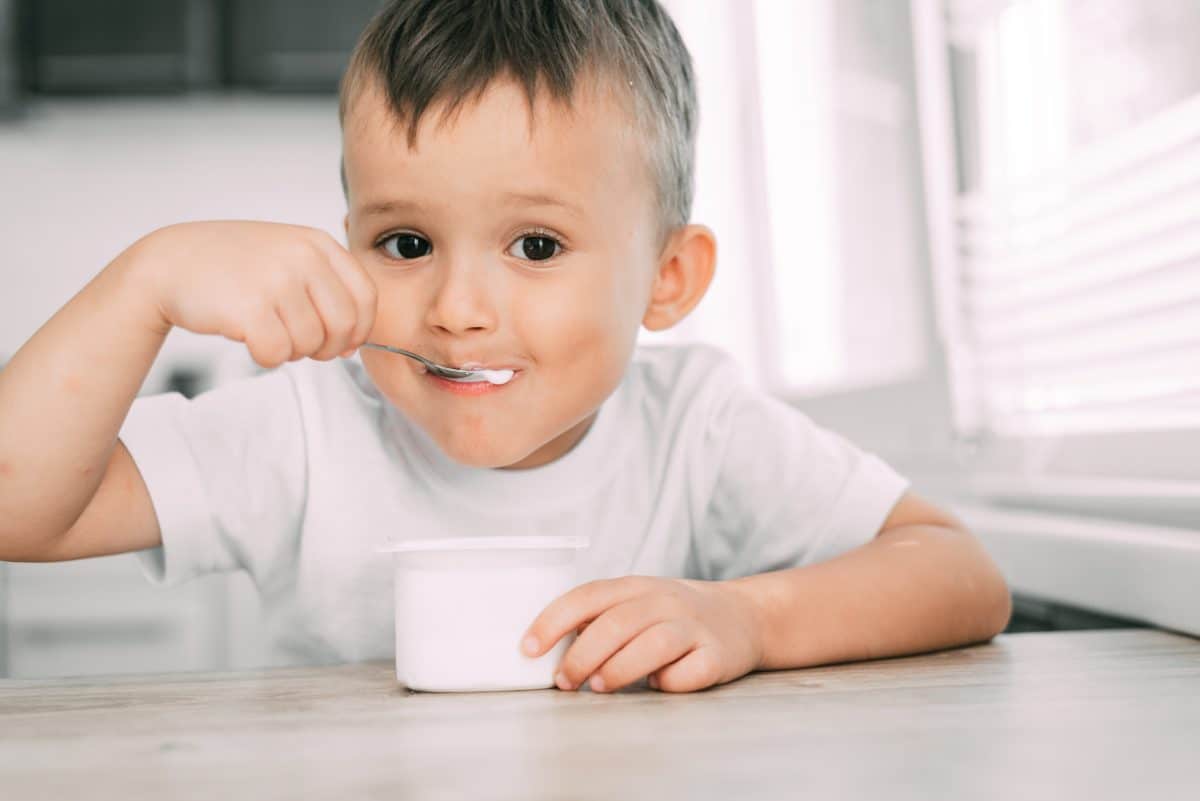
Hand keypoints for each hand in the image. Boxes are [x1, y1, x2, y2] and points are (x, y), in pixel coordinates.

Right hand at [131, 221, 376, 367]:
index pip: (367, 297)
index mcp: (317, 242)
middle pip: (344, 326)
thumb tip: (353, 345)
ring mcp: (276, 280)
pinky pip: (278, 354)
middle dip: (327, 347)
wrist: (167, 262)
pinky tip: (248, 337)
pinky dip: (265, 357)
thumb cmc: (232, 266)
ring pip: (311, 344)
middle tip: (300, 344)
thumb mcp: (287, 257)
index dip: (359, 329)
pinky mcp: (250, 308)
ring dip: (291, 351)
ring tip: (266, 330)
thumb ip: (326, 291)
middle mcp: (302, 257)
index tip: (341, 341)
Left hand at [521, 576, 763, 693]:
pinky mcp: (718, 655)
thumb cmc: (674, 615)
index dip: (553, 621)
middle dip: (582, 656)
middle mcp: (665, 601)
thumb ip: (600, 619)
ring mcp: (693, 627)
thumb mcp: (637, 603)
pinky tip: (660, 685)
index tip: (528, 649)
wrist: (744, 616)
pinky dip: (669, 683)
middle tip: (564, 681)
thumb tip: (550, 653)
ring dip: (619, 669)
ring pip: (651, 645)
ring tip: (599, 687)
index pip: (588, 597)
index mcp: (636, 586)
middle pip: (616, 623)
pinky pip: (688, 672)